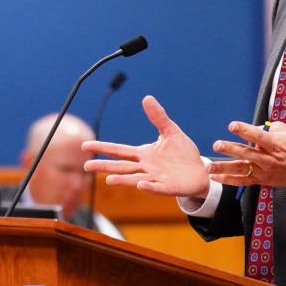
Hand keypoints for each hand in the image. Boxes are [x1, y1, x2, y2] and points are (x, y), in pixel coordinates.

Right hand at [83, 95, 209, 197]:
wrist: (200, 171)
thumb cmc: (183, 153)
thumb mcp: (170, 132)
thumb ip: (158, 117)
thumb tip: (147, 98)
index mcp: (144, 153)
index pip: (119, 150)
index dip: (103, 148)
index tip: (85, 145)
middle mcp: (146, 167)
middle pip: (121, 166)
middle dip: (104, 166)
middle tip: (86, 167)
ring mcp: (156, 178)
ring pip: (135, 178)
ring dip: (123, 180)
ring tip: (109, 180)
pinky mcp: (169, 187)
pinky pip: (157, 187)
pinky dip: (149, 187)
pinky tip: (141, 184)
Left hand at [206, 121, 285, 188]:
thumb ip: (271, 128)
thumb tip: (258, 128)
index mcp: (275, 144)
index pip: (257, 136)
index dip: (244, 130)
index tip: (232, 126)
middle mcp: (268, 158)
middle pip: (246, 153)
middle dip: (230, 149)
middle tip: (217, 145)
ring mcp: (264, 171)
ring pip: (241, 169)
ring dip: (224, 168)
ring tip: (209, 166)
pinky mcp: (262, 180)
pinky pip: (243, 181)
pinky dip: (229, 180)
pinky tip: (216, 177)